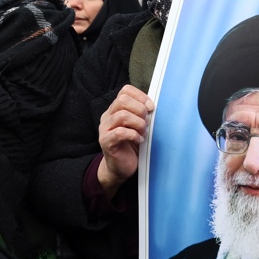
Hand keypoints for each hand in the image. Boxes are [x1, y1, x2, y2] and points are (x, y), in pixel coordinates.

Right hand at [96, 84, 153, 198]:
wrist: (120, 168)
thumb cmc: (131, 146)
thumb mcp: (138, 126)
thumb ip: (142, 114)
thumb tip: (153, 106)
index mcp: (115, 109)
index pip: (125, 91)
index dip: (140, 96)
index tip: (151, 107)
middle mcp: (108, 117)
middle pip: (122, 100)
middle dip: (140, 109)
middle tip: (146, 122)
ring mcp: (105, 129)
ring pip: (122, 115)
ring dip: (138, 123)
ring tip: (143, 132)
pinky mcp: (106, 142)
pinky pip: (120, 132)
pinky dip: (134, 135)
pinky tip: (139, 140)